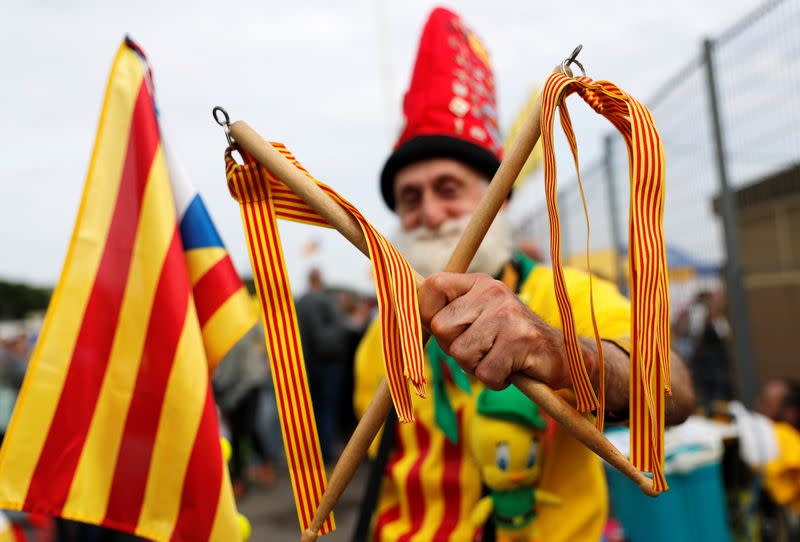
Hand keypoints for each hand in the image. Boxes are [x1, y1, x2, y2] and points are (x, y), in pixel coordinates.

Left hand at [419, 272, 590, 389]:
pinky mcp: (521, 339)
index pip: (431, 286)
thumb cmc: (510, 342)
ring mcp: (507, 314)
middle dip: (456, 349)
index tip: (447, 331)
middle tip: (482, 350)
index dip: (427, 313)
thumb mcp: (479, 319)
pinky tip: (512, 370)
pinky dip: (496, 380)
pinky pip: (485, 372)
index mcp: (478, 283)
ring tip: (499, 359)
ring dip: (477, 367)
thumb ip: (449, 317)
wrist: (563, 355)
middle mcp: (492, 291)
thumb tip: (406, 321)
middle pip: (441, 328)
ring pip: (461, 354)